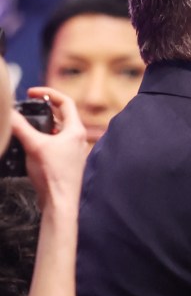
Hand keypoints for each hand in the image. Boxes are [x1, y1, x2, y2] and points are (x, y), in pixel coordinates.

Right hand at [12, 87, 87, 209]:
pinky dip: (43, 138)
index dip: (48, 93)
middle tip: (28, 106)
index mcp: (75, 130)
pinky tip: (30, 144)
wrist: (59, 202)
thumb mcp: (33, 145)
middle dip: (43, 109)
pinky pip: (55, 143)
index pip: (65, 101)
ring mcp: (73, 151)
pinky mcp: (66, 162)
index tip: (32, 93)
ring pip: (57, 130)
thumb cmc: (53, 175)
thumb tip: (8, 114)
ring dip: (43, 124)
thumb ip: (20, 127)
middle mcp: (78, 139)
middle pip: (61, 115)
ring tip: (27, 124)